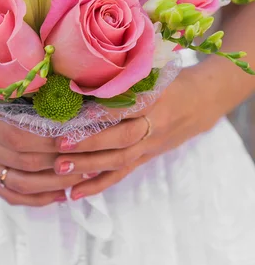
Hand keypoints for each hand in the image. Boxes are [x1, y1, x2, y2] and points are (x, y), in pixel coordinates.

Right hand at [0, 69, 84, 206]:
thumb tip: (59, 95)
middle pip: (27, 162)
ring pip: (23, 183)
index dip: (54, 139)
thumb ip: (13, 93)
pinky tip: (59, 195)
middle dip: (64, 161)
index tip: (82, 134)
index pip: (22, 136)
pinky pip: (11, 195)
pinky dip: (37, 198)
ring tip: (84, 175)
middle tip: (94, 156)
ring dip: (56, 183)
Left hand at [53, 65, 220, 200]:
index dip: (104, 112)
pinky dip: (98, 184)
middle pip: (122, 138)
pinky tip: (76, 192)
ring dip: (89, 166)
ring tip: (60, 168)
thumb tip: (84, 75)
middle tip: (60, 144)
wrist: (204, 101)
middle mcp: (154, 126)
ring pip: (119, 160)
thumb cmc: (172, 80)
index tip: (77, 113)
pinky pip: (122, 174)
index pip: (129, 108)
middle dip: (90, 143)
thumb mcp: (155, 72)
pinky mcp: (146, 158)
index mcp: (157, 99)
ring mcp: (150, 146)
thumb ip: (127, 77)